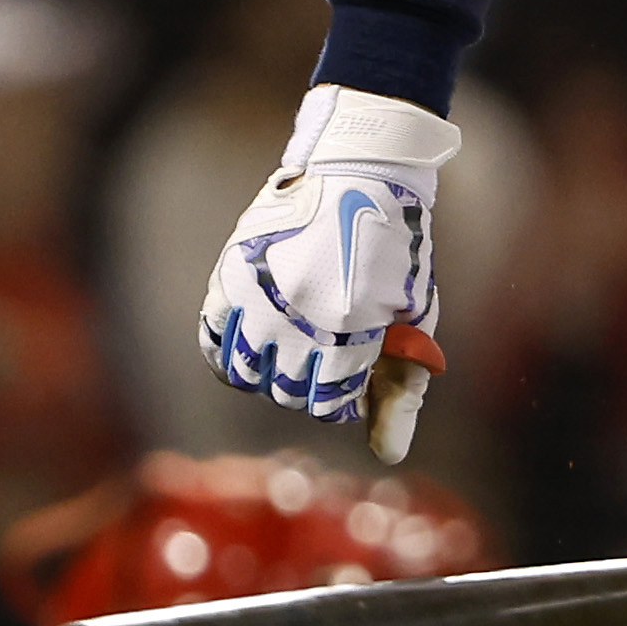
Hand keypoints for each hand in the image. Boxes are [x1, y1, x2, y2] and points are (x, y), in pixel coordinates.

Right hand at [198, 83, 460, 462]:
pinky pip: (214, 341)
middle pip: (287, 392)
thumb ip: (401, 390)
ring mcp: (255, 294)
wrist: (359, 170)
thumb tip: (390, 455)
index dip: (346, 399)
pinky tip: (259, 341)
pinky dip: (234, 352)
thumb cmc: (395, 250)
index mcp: (346, 327)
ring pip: (246, 373)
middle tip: (328, 356)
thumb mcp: (412, 319)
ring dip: (272, 372)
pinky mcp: (229, 275)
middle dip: (312, 386)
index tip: (354, 378)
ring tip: (296, 347)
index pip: (329, 403)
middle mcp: (293, 315)